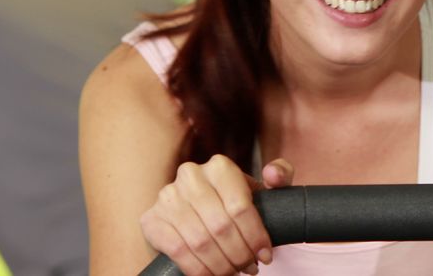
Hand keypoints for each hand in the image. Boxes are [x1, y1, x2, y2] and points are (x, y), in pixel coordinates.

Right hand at [140, 154, 294, 275]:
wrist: (200, 212)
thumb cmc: (238, 202)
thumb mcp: (262, 189)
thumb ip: (280, 175)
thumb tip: (272, 175)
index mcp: (220, 166)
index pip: (240, 207)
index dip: (255, 236)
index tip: (265, 255)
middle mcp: (190, 176)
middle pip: (221, 227)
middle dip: (239, 254)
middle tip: (250, 268)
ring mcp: (168, 197)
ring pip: (200, 241)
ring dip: (221, 265)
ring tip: (234, 272)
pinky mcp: (152, 219)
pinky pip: (178, 251)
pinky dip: (198, 269)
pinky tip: (213, 275)